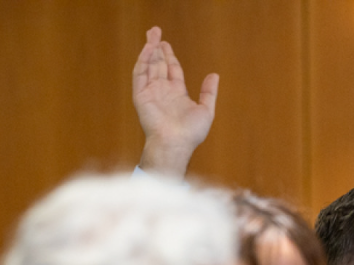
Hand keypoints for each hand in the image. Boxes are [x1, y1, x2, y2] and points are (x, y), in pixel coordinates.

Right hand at [133, 27, 217, 177]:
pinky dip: (143, 61)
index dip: (169, 56)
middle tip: (155, 32)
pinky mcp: (141, 96)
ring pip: (148, 66)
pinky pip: (140, 75)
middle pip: (158, 65)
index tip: (165, 44)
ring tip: (152, 34)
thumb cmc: (190, 133)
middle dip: (157, 48)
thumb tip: (214, 75)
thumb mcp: (206, 110)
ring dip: (149, 50)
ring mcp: (150, 94)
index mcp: (176, 94)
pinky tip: (149, 48)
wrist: (175, 143)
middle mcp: (162, 92)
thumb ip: (208, 92)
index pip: (171, 70)